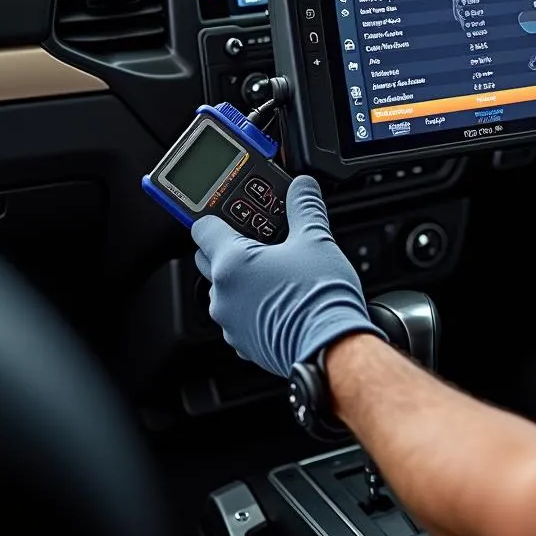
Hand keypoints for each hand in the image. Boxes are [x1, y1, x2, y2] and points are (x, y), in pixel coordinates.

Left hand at [192, 175, 384, 376]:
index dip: (217, 214)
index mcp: (231, 263)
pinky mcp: (243, 345)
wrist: (332, 348)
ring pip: (225, 289)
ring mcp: (230, 323)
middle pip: (209, 258)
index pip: (203, 227)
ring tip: (277, 270)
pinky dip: (253, 305)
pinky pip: (239, 315)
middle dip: (232, 245)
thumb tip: (302, 187)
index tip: (229, 210)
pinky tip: (280, 298)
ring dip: (243, 278)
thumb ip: (304, 206)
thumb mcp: (316, 239)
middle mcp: (222, 294)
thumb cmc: (320, 298)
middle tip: (263, 238)